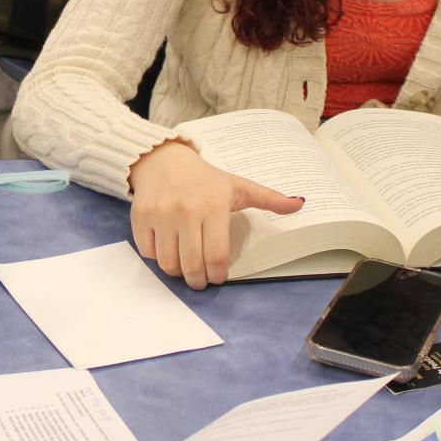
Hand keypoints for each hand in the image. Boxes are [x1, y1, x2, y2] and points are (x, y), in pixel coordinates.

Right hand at [128, 140, 304, 288]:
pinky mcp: (141, 218)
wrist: (162, 159)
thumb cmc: (204, 178)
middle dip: (198, 281)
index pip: (216, 256)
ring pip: (168, 263)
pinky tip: (168, 249)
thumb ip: (269, 198)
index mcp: (212, 206)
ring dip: (178, 272)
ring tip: (185, 267)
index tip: (219, 277)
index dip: (218, 275)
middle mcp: (185, 211)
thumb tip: (300, 203)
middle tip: (201, 280)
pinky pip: (149, 252)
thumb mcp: (238, 185)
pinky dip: (158, 257)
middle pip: (191, 265)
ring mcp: (160, 215)